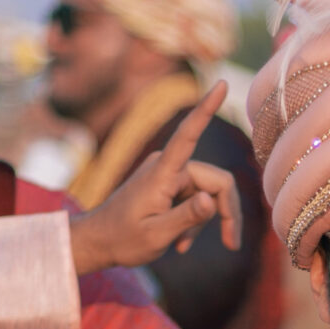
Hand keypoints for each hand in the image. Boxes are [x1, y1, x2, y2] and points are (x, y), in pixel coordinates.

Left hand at [69, 82, 243, 272]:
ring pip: (208, 193)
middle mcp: (168, 166)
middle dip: (225, 212)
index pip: (188, 134)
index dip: (206, 109)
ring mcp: (169, 175)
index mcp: (163, 173)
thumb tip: (210, 201)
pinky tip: (181, 243)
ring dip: (203, 221)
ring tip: (182, 245)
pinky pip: (195, 198)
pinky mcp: (168, 185)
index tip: (220, 83)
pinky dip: (193, 221)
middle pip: (217, 181)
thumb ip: (186, 217)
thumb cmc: (122, 239)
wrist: (98, 242)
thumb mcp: (156, 235)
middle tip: (231, 243)